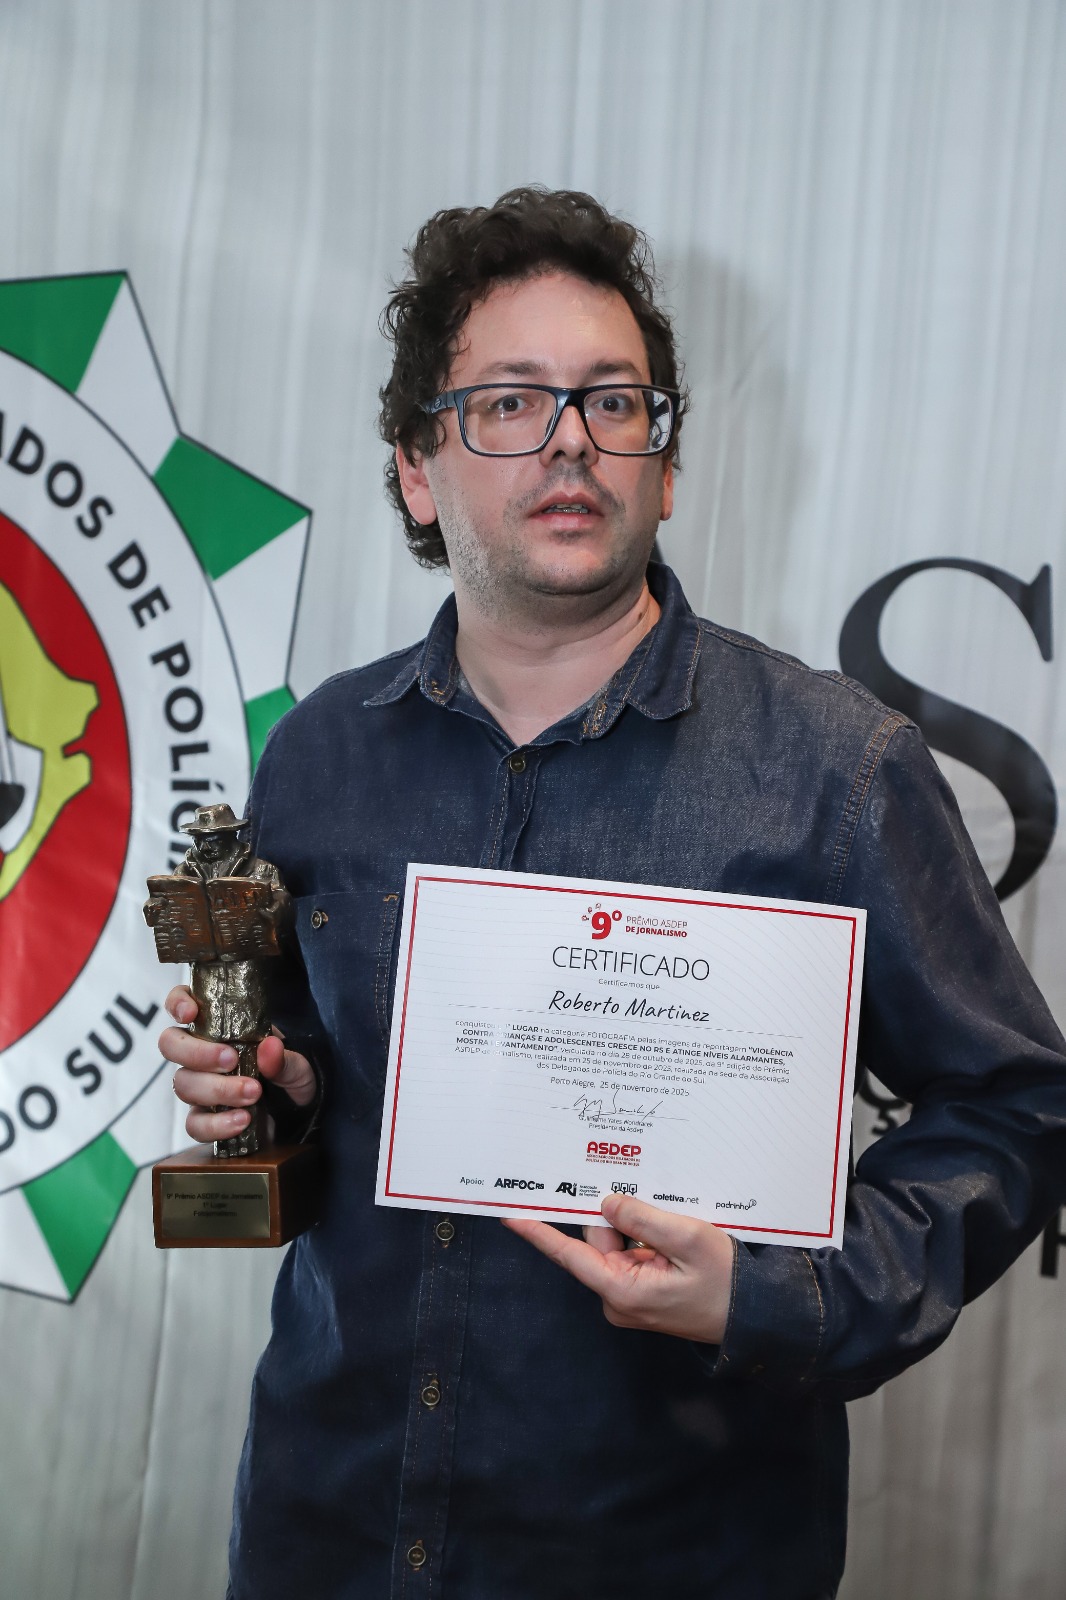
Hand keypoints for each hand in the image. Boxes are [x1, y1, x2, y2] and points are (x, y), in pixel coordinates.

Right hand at [160, 985, 316, 1145]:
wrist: (299, 1112)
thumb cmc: (289, 1074)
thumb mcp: (297, 1063)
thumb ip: (284, 1058)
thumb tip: (269, 1047)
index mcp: (219, 1025)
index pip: (182, 1002)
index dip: (178, 1002)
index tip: (191, 1013)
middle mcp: (201, 1053)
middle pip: (171, 1045)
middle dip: (197, 1053)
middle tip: (231, 1060)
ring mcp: (199, 1086)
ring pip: (183, 1084)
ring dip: (217, 1090)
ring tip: (252, 1094)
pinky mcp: (204, 1118)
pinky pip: (194, 1124)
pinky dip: (217, 1124)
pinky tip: (242, 1120)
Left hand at [503, 1192, 735, 1343]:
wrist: (753, 1315)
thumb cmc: (725, 1281)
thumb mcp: (687, 1240)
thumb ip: (642, 1219)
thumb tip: (605, 1204)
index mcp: (621, 1290)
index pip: (570, 1255)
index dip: (538, 1232)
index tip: (509, 1214)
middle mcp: (616, 1296)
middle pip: (598, 1239)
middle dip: (619, 1217)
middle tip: (654, 1209)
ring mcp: (628, 1295)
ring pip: (616, 1242)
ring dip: (638, 1226)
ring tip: (676, 1230)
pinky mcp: (640, 1290)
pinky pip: (630, 1251)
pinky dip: (645, 1237)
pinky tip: (672, 1235)